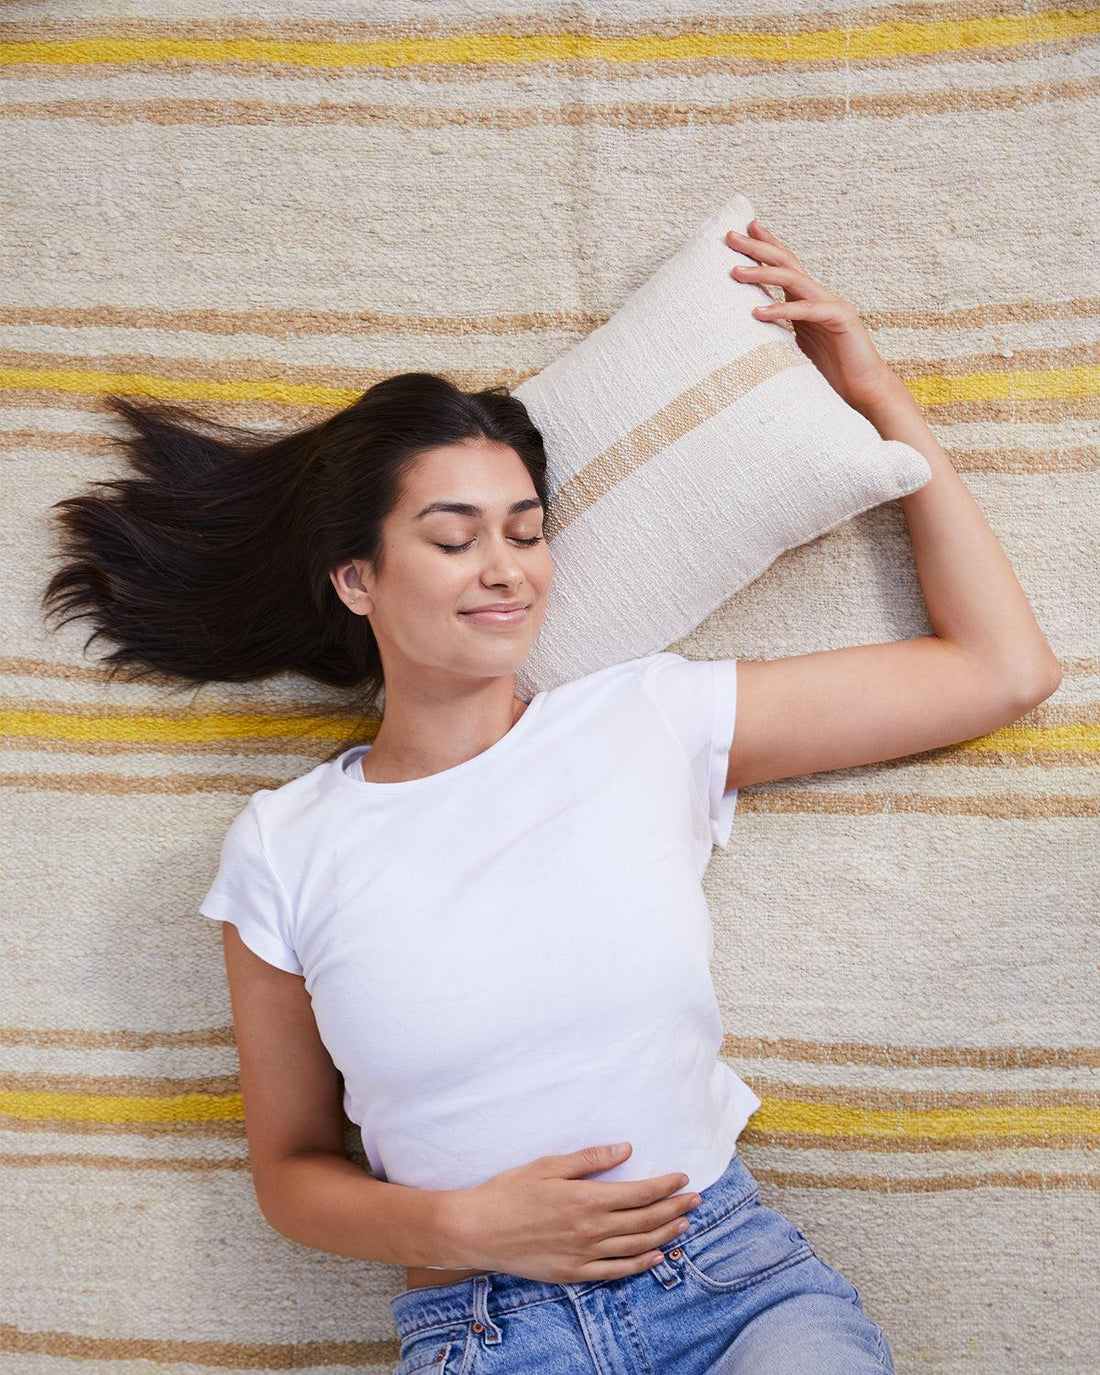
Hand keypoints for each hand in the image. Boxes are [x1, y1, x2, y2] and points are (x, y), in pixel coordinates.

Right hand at [442, 1141, 700, 1283]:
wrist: (479, 1230)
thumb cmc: (510, 1191)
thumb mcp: (548, 1165)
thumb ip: (590, 1159)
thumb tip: (626, 1149)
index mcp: (586, 1199)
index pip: (638, 1193)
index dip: (665, 1185)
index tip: (684, 1178)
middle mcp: (591, 1229)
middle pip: (644, 1220)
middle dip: (674, 1209)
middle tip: (696, 1200)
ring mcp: (584, 1254)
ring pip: (636, 1247)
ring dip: (664, 1236)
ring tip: (684, 1226)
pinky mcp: (574, 1273)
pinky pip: (615, 1272)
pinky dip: (639, 1266)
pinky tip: (655, 1258)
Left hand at [726, 219, 898, 413]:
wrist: (864, 390)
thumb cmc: (830, 372)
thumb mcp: (794, 347)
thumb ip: (777, 332)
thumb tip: (748, 328)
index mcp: (807, 300)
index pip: (785, 265)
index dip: (765, 246)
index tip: (742, 230)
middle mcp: (819, 296)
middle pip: (786, 263)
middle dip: (758, 248)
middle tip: (731, 236)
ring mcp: (831, 305)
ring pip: (795, 280)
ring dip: (763, 273)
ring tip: (736, 272)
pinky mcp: (841, 319)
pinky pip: (808, 311)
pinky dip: (783, 310)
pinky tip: (759, 312)